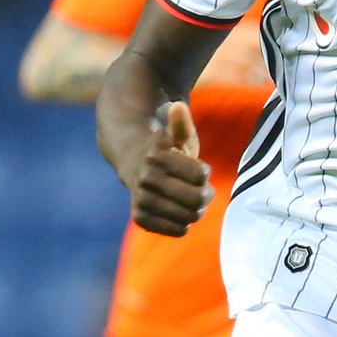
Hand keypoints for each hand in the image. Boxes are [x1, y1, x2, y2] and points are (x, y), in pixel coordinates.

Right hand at [125, 101, 210, 236]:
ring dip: (196, 210)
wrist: (130, 158)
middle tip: (201, 189)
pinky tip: (178, 211)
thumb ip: (181, 123)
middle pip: (198, 199)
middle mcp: (146, 178)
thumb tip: (178, 106)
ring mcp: (141, 199)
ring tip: (189, 200)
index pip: (202, 175)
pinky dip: (184, 224)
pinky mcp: (140, 217)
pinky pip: (179, 231)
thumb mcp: (175, 134)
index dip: (204, 172)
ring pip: (190, 217)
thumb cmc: (163, 147)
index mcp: (157, 156)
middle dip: (205, 194)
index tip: (197, 168)